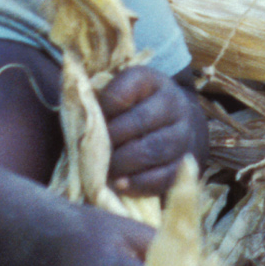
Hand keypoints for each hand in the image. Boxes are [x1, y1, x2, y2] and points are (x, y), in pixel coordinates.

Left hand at [99, 66, 200, 194]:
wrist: (175, 123)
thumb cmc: (133, 110)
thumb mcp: (120, 94)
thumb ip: (99, 101)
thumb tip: (80, 121)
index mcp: (151, 81)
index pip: (127, 87)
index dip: (106, 105)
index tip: (94, 118)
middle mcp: (173, 103)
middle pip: (142, 120)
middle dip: (114, 138)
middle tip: (97, 150)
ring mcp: (183, 133)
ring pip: (155, 149)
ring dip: (125, 162)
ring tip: (107, 169)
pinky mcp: (185, 162)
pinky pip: (165, 176)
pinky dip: (140, 183)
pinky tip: (121, 184)